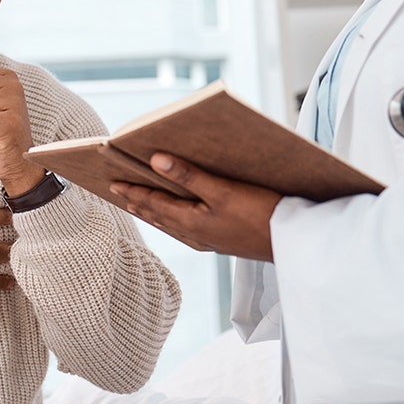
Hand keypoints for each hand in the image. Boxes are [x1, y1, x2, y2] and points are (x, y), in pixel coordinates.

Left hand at [110, 153, 279, 261]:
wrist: (291, 243)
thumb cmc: (261, 215)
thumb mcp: (223, 191)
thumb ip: (188, 176)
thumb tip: (155, 160)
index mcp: (190, 222)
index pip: (152, 202)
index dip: (132, 190)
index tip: (112, 181)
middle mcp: (194, 234)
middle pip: (157, 215)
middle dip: (136, 201)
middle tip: (116, 191)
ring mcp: (208, 239)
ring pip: (170, 224)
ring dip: (152, 212)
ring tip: (137, 204)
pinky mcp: (221, 240)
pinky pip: (185, 229)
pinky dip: (172, 219)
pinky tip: (176, 218)